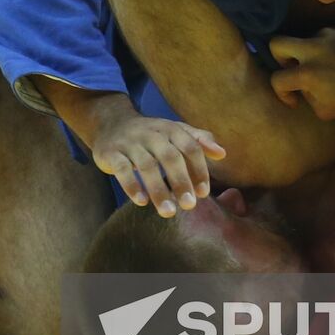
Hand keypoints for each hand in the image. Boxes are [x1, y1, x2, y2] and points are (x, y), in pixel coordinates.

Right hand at [89, 107, 225, 217]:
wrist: (112, 123)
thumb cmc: (151, 134)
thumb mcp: (175, 132)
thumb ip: (200, 141)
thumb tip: (222, 154)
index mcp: (170, 129)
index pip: (190, 148)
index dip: (198, 170)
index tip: (203, 193)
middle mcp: (151, 133)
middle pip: (170, 157)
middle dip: (181, 181)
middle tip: (189, 206)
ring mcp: (130, 142)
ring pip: (146, 165)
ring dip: (158, 190)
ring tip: (168, 212)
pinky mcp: (111, 152)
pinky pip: (122, 169)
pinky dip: (132, 186)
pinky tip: (141, 202)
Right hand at [269, 28, 334, 119]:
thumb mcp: (325, 109)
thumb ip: (307, 96)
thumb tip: (299, 90)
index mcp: (308, 73)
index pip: (277, 79)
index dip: (281, 92)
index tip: (293, 99)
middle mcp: (313, 49)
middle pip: (277, 43)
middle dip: (279, 57)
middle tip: (292, 69)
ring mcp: (328, 35)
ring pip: (302, 38)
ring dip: (306, 52)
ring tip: (322, 66)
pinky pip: (323, 35)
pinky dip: (324, 46)